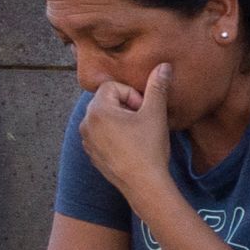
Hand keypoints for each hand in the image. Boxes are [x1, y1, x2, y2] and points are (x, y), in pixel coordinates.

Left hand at [74, 64, 174, 199]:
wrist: (143, 185)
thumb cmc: (149, 148)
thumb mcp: (155, 114)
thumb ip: (157, 87)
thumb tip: (164, 65)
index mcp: (98, 110)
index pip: (112, 87)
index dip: (132, 95)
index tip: (144, 111)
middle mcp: (86, 122)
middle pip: (106, 101)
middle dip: (126, 107)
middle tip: (143, 122)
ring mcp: (86, 140)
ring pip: (103, 118)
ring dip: (120, 121)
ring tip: (138, 135)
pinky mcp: (90, 153)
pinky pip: (100, 135)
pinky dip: (114, 136)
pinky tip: (130, 148)